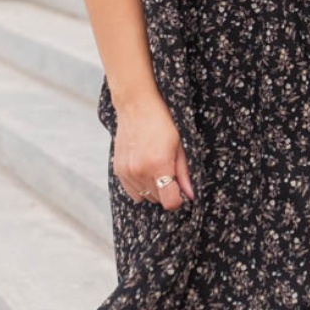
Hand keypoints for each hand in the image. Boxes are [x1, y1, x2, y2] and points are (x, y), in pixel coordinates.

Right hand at [113, 90, 195, 209]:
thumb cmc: (162, 123)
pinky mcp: (118, 170)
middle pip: (158, 200)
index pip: (170, 202)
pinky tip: (144, 169)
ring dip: (153, 189)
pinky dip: (140, 186)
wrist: (136, 107)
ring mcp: (127, 172)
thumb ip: (184, 173)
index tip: (180, 189)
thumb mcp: (179, 146)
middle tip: (169, 172)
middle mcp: (140, 172)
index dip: (178, 199)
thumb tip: (190, 195)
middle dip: (167, 191)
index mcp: (159, 166)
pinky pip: (132, 192)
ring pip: (145, 197)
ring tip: (156, 169)